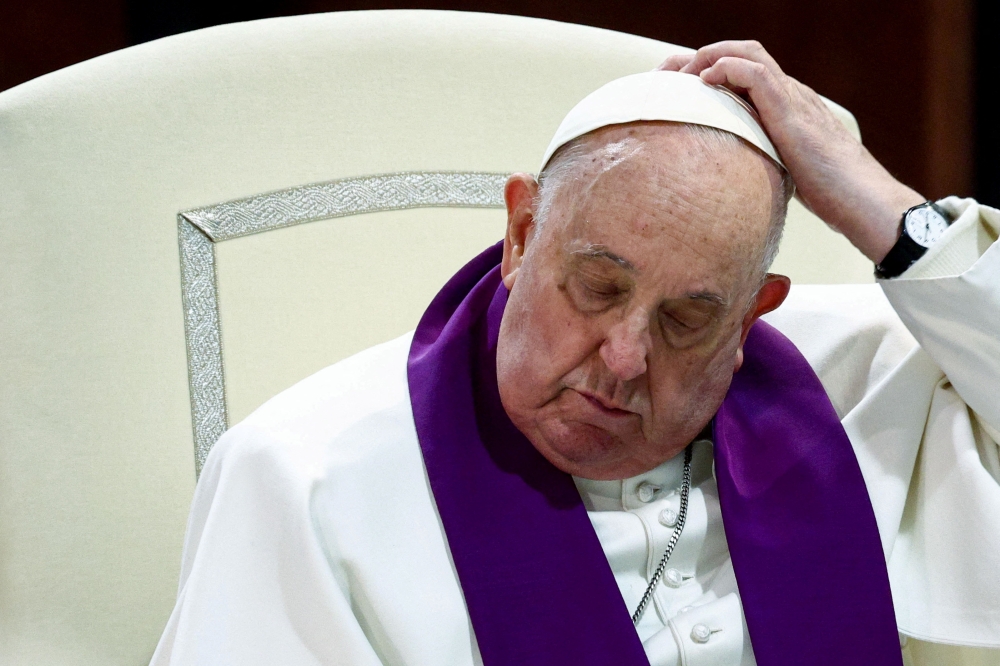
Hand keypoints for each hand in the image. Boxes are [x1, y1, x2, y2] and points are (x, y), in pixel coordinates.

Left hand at [659, 41, 924, 262]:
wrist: (863, 200)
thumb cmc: (830, 196)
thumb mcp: (783, 172)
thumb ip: (760, 162)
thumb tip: (730, 181)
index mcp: (787, 107)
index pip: (745, 73)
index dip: (709, 72)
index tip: (676, 88)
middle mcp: (791, 94)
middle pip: (742, 53)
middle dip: (701, 56)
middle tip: (667, 74)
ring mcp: (793, 98)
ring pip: (748, 53)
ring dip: (708, 56)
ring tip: (680, 73)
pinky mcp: (791, 110)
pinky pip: (756, 73)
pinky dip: (726, 69)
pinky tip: (704, 83)